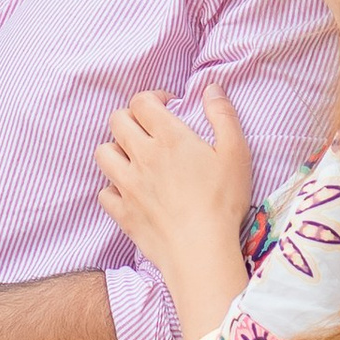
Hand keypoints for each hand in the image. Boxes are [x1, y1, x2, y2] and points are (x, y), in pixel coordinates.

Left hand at [97, 86, 254, 304]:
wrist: (201, 251)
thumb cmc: (223, 202)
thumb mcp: (236, 153)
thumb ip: (223, 116)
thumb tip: (211, 88)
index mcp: (168, 137)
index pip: (141, 101)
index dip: (152, 99)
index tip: (167, 109)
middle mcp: (141, 156)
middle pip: (116, 120)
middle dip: (131, 118)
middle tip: (149, 130)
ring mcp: (127, 185)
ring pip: (102, 153)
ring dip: (116, 150)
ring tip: (134, 159)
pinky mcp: (121, 212)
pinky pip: (104, 192)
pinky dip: (113, 188)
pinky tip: (130, 192)